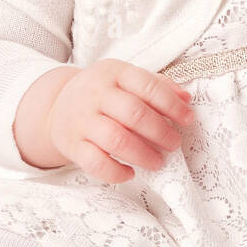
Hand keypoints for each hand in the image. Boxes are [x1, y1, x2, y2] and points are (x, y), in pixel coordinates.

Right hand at [46, 60, 195, 182]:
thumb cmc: (103, 93)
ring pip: (115, 139)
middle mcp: (96, 94)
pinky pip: (95, 163)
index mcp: (114, 72)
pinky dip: (116, 172)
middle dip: (160, 132)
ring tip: (158, 162)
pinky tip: (130, 173)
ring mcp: (82, 120)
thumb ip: (156, 86)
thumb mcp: (125, 79)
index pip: (147, 86)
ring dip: (143, 154)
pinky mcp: (72, 145)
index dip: (172, 105)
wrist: (57, 105)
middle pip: (133, 113)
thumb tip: (186, 99)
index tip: (188, 120)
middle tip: (173, 144)